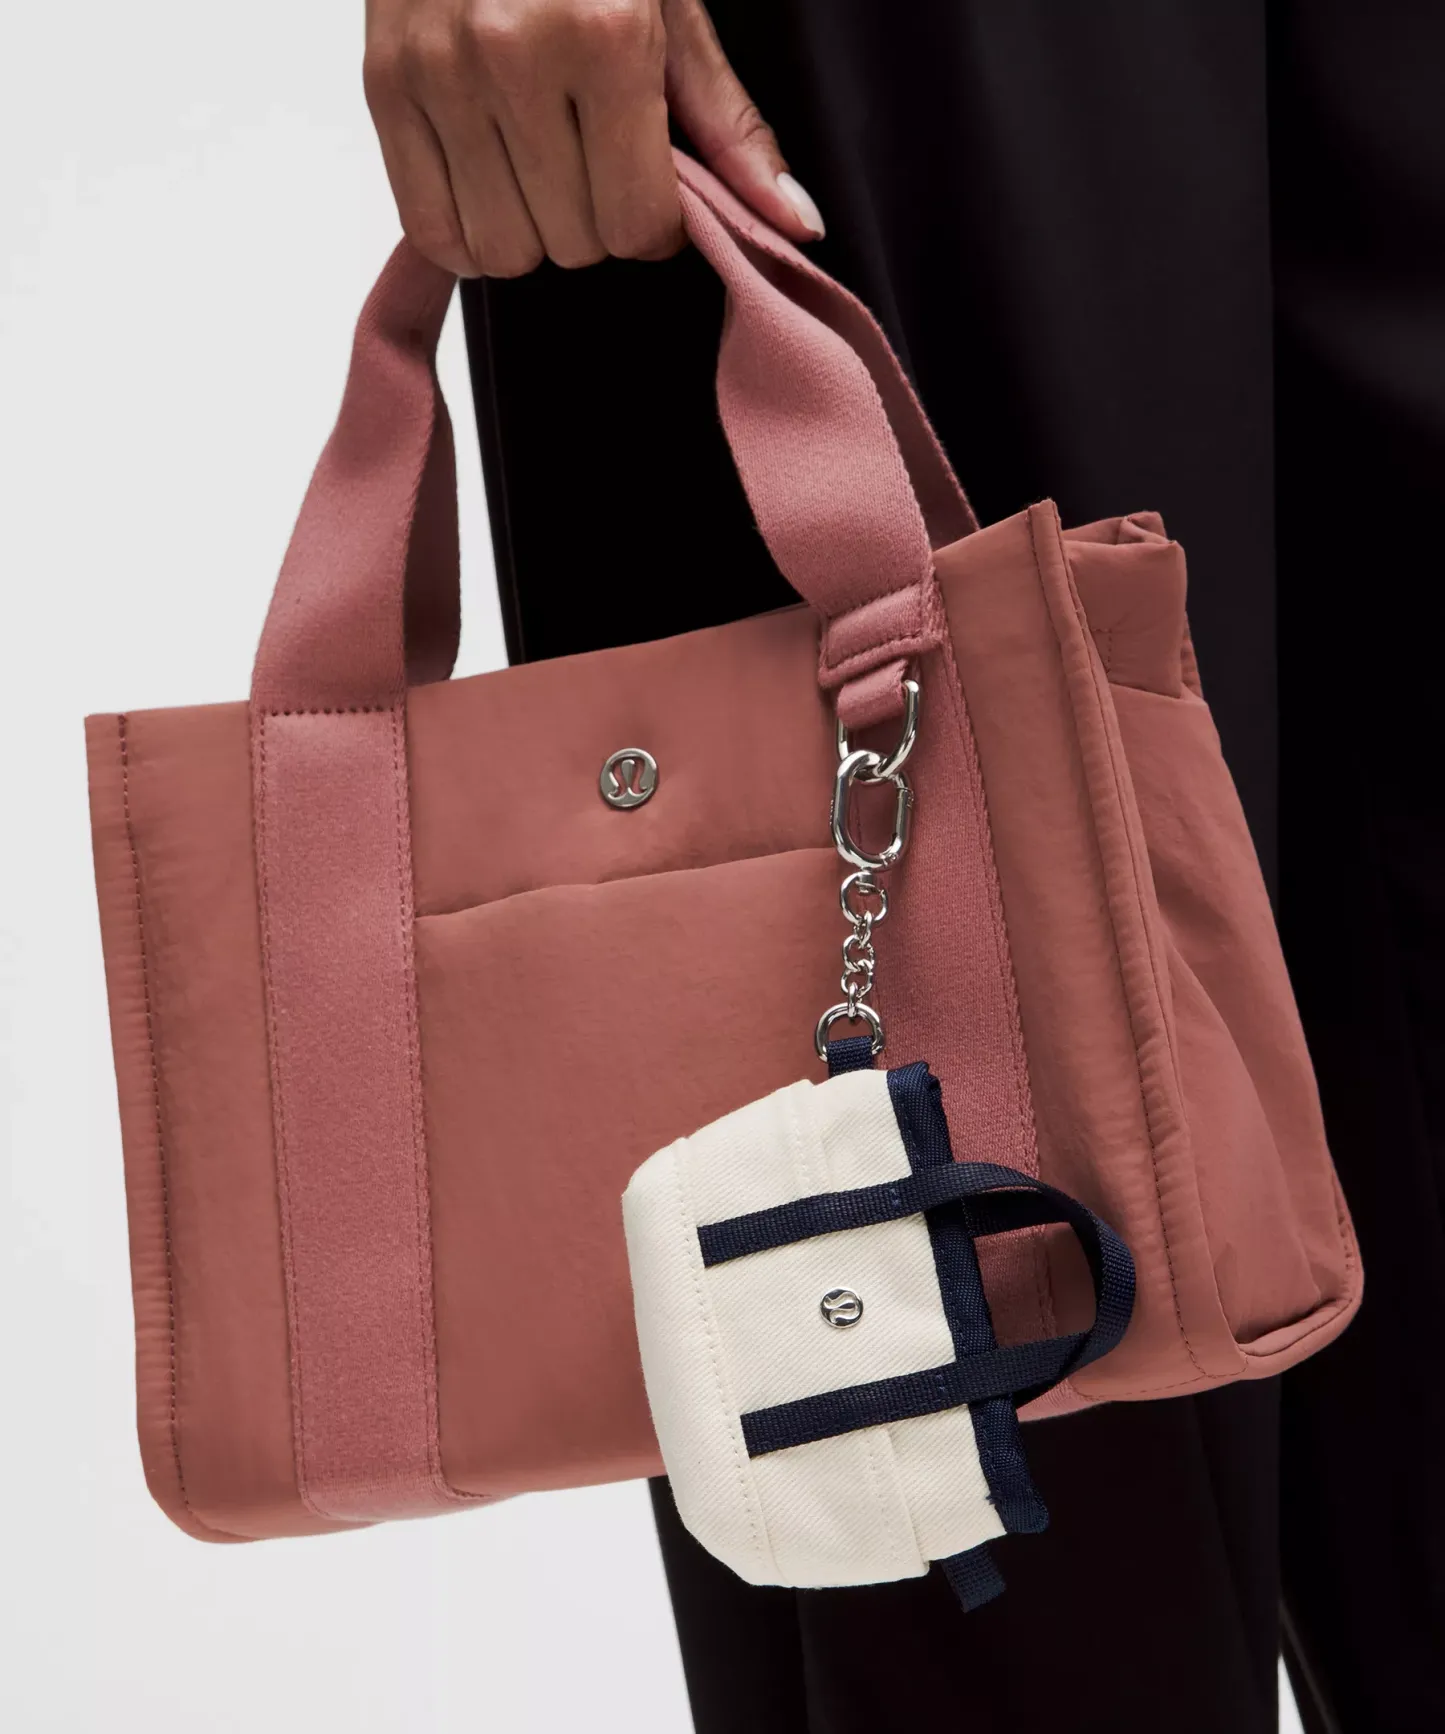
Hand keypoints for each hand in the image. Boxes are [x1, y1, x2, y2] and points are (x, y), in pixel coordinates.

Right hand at [363, 0, 825, 276]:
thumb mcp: (675, 13)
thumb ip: (731, 130)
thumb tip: (800, 226)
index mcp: (603, 36)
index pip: (635, 224)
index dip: (653, 226)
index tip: (648, 191)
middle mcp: (513, 55)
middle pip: (571, 245)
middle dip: (593, 222)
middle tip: (590, 163)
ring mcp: (439, 72)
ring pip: (502, 253)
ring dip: (530, 232)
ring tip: (538, 168)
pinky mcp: (383, 85)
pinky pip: (431, 233)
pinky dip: (466, 233)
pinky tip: (489, 182)